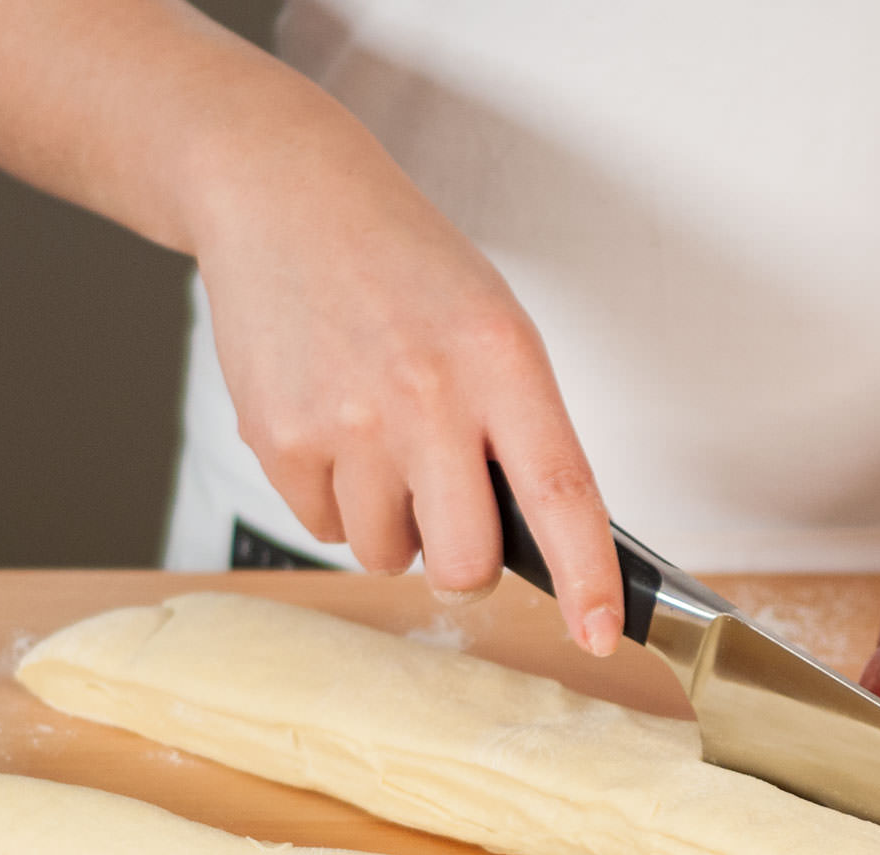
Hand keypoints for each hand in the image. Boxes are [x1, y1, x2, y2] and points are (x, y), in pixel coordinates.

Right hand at [190, 110, 624, 652]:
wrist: (284, 196)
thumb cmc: (403, 268)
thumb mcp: (492, 327)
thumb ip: (521, 430)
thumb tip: (542, 549)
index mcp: (501, 361)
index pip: (561, 494)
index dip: (588, 578)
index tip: (599, 633)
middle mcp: (428, 395)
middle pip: (465, 561)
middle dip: (463, 566)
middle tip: (451, 518)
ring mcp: (348, 421)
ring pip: (388, 556)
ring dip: (392, 525)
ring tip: (379, 438)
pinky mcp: (280, 439)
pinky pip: (324, 529)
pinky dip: (334, 500)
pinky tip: (332, 425)